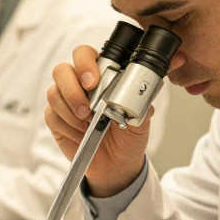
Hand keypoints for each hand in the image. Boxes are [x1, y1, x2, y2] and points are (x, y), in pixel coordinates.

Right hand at [45, 45, 155, 196]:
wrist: (117, 165)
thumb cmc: (129, 136)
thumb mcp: (144, 117)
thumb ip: (147, 95)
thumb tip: (168, 69)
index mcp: (100, 75)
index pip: (84, 55)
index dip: (84, 63)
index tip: (93, 81)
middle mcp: (78, 84)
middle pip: (61, 70)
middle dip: (72, 88)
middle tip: (87, 108)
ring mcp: (64, 100)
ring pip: (54, 93)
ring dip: (71, 110)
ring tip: (87, 123)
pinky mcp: (55, 118)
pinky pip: (51, 114)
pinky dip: (66, 125)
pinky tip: (80, 133)